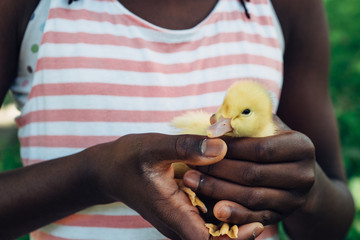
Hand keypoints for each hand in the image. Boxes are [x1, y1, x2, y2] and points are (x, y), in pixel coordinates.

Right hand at [86, 133, 262, 239]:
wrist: (111, 169)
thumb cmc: (129, 158)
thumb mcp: (154, 147)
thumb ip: (186, 147)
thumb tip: (222, 147)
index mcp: (172, 213)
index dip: (234, 239)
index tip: (256, 224)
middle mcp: (178, 223)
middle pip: (216, 239)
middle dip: (242, 227)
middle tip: (264, 205)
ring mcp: (180, 219)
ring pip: (214, 229)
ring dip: (235, 216)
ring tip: (256, 195)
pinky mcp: (182, 211)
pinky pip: (207, 217)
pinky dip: (224, 206)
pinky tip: (236, 186)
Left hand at [183, 116, 315, 225]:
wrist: (293, 173)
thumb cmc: (272, 144)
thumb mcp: (264, 128)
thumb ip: (243, 122)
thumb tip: (214, 121)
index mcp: (302, 147)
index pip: (261, 148)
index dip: (231, 148)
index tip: (205, 145)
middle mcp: (304, 175)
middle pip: (254, 174)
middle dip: (218, 170)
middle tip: (191, 165)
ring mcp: (294, 199)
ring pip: (252, 197)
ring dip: (218, 191)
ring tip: (192, 182)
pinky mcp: (282, 216)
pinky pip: (255, 218)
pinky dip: (234, 214)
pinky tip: (214, 208)